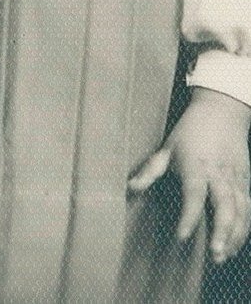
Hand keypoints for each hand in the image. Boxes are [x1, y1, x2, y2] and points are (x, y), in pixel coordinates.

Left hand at [128, 86, 250, 263]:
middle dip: (222, 232)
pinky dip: (244, 231)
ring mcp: (236, 180)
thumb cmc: (190, 131)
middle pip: (225, 207)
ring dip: (235, 237)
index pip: (193, 195)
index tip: (182, 236)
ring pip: (241, 213)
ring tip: (223, 257)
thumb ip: (150, 170)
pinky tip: (236, 246)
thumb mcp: (166, 147)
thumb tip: (130, 187)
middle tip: (214, 254)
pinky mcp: (246, 184)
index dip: (189, 216)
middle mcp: (219, 175)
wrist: (222, 112)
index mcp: (197, 165)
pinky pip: (249, 212)